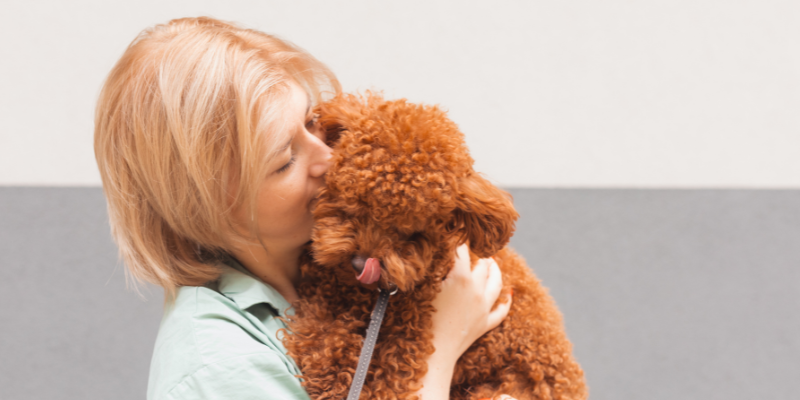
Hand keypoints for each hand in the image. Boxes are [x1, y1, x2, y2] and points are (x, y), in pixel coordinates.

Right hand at [431, 243, 509, 359]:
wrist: (431, 355)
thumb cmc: (418, 320)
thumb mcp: (420, 288)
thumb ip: (430, 267)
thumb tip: (434, 250)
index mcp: (460, 278)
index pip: (461, 250)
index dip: (457, 239)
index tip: (455, 232)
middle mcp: (476, 290)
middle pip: (483, 265)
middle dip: (478, 254)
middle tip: (474, 248)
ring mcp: (483, 308)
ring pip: (497, 284)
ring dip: (495, 271)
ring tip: (492, 262)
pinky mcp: (484, 325)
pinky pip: (501, 311)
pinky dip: (506, 301)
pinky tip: (509, 295)